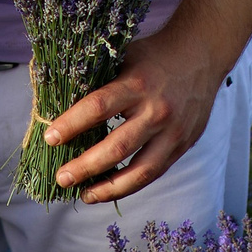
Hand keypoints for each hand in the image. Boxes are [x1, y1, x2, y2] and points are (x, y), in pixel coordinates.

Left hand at [40, 25, 228, 203]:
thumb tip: (60, 103)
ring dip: (109, 188)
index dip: (71, 125)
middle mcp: (156, 111)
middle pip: (116, 147)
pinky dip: (131, 185)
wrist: (201, 56)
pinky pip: (155, 172)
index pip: (98, 108)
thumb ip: (99, 81)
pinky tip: (110, 189)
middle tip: (61, 178)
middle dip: (85, 167)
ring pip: (139, 171)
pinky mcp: (183, 145)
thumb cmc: (153, 56)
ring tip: (84, 196)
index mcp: (137, 84)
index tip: (50, 138)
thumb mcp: (124, 57)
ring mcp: (173, 132)